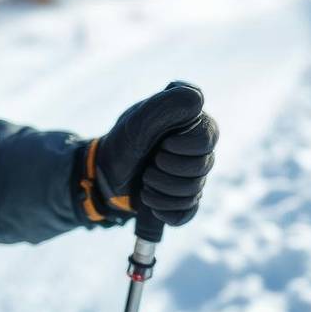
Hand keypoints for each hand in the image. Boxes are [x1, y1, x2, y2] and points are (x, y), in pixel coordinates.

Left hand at [81, 81, 217, 225]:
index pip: (207, 137)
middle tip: (149, 163)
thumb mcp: (137, 121)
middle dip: (167, 170)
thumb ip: (166, 105)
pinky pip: (187, 212)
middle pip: (203, 167)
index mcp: (192, 122)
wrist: (103, 176)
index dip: (182, 147)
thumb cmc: (120, 143)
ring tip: (144, 180)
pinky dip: (164, 209)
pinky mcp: (185, 198)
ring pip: (194, 192)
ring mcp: (193, 173)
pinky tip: (150, 200)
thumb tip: (198, 100)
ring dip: (161, 190)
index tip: (161, 144)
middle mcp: (197, 146)